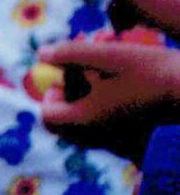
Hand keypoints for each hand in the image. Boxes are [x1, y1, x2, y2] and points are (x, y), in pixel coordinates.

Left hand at [38, 38, 179, 156]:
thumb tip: (41, 54)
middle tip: (86, 71)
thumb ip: (71, 54)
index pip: (48, 115)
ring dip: (94, 90)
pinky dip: (112, 101)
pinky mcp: (138, 138)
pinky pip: (113, 124)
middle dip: (72, 90)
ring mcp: (119, 140)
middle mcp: (99, 135)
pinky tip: (130, 76)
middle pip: (69, 120)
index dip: (50, 94)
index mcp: (85, 119)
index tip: (64, 78)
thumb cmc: (153, 71)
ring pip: (92, 119)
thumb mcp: (109, 55)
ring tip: (111, 62)